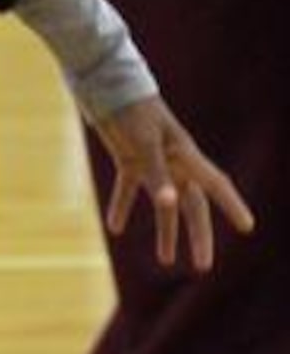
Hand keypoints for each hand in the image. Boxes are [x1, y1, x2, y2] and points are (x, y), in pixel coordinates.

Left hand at [92, 94, 254, 270]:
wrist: (106, 87)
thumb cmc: (132, 112)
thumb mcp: (145, 145)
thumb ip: (156, 175)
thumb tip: (169, 203)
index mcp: (185, 156)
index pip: (216, 185)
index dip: (233, 206)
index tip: (248, 227)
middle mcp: (174, 161)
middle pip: (192, 205)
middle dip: (198, 235)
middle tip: (203, 266)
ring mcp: (152, 161)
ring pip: (164, 203)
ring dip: (165, 231)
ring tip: (165, 261)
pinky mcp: (129, 158)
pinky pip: (129, 188)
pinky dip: (121, 207)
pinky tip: (114, 227)